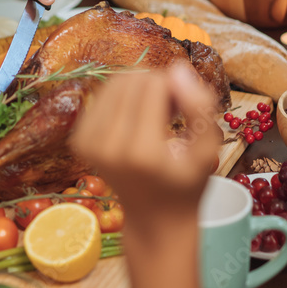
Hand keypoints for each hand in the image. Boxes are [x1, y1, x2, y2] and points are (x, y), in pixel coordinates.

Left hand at [69, 67, 219, 223]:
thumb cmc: (186, 185)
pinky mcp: (78, 141)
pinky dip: (123, 98)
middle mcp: (108, 147)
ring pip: (114, 84)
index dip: (175, 86)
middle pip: (132, 80)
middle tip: (173, 107)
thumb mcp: (208, 152)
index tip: (186, 105)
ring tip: (157, 111)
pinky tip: (138, 117)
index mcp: (142, 152)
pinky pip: (101, 97)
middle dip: (157, 84)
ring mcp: (88, 145)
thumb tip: (178, 69)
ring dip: (140, 87)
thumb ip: (201, 109)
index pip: (154, 85)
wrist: (153, 219)